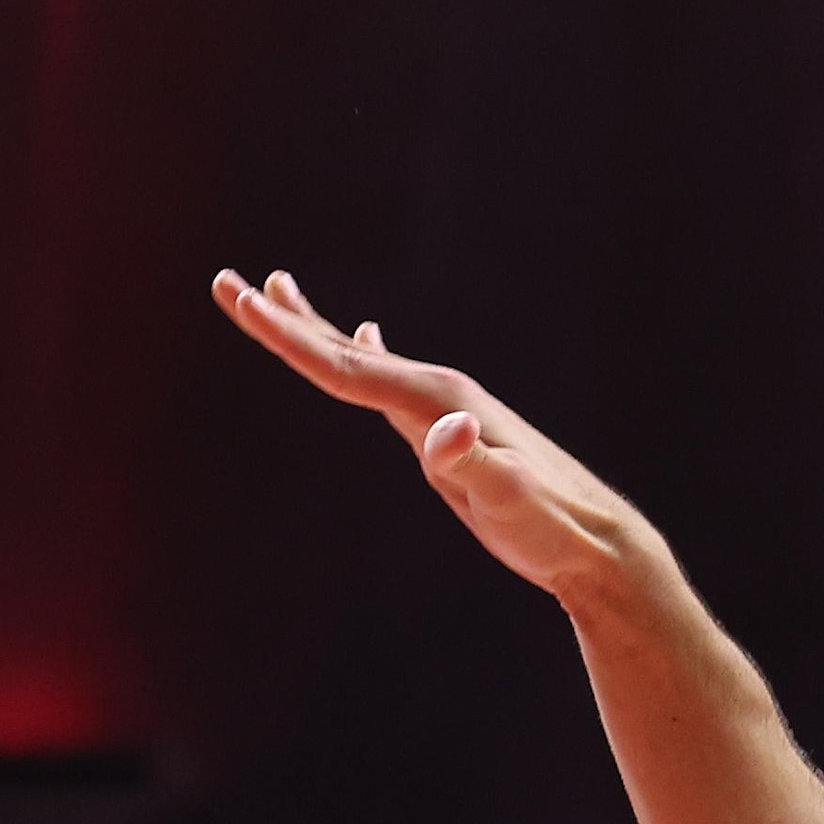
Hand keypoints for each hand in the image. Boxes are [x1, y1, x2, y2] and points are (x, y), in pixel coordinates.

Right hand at [212, 270, 653, 599]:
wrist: (595, 543)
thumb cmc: (552, 527)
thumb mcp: (510, 501)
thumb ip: (475, 465)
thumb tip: (448, 429)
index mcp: (439, 402)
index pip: (346, 365)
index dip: (288, 336)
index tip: (241, 298)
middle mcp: (440, 394)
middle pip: (344, 350)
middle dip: (284, 319)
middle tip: (228, 281)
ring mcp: (445, 410)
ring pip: (364, 360)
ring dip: (317, 327)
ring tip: (279, 288)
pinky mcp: (450, 432)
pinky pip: (392, 383)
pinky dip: (366, 355)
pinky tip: (365, 335)